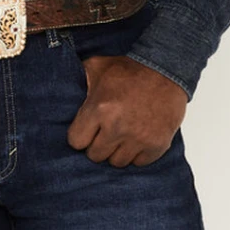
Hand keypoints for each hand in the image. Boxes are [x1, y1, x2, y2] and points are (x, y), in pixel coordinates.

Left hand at [66, 54, 186, 165]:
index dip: (81, 136)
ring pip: (117, 162)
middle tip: (106, 133)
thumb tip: (62, 84)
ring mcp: (139, 138)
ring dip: (118, 151)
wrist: (167, 68)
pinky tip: (139, 139)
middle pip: (95, 155)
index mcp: (99, 109)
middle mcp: (117, 127)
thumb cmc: (132, 69)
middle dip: (98, 145)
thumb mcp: (99, 67)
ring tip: (123, 136)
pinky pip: (140, 162)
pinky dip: (138, 154)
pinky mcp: (157, 144)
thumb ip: (81, 78)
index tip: (88, 131)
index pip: (76, 142)